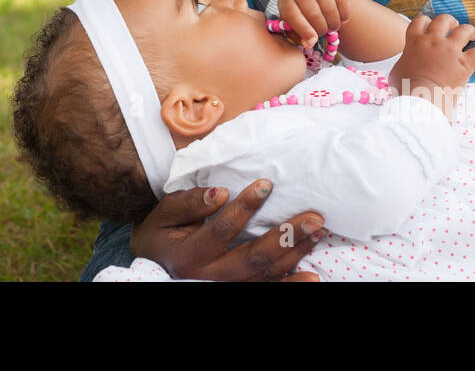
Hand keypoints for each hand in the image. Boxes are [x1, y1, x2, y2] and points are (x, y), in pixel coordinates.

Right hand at [129, 179, 323, 280]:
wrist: (156, 262)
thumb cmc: (163, 232)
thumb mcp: (165, 213)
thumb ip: (190, 203)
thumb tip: (220, 192)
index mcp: (189, 255)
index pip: (222, 230)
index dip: (245, 207)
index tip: (267, 184)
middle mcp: (209, 277)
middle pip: (252, 258)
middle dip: (285, 237)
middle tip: (312, 217)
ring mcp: (226, 287)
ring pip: (265, 275)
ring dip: (295, 254)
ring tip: (317, 232)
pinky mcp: (238, 290)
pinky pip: (267, 289)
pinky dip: (291, 284)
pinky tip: (312, 276)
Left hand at [278, 0, 352, 50]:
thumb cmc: (302, 15)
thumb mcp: (296, 26)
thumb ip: (301, 37)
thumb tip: (309, 44)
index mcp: (286, 0)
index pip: (293, 16)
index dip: (304, 30)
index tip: (313, 41)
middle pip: (313, 13)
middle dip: (321, 28)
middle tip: (324, 32)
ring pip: (329, 9)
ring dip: (334, 23)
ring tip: (333, 26)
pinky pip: (342, 1)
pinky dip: (344, 14)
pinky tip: (341, 18)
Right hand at [388, 14, 474, 119]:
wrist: (419, 97)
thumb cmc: (404, 88)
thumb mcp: (396, 72)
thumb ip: (403, 64)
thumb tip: (404, 67)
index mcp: (415, 42)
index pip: (420, 21)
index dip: (427, 21)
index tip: (430, 26)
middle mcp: (433, 41)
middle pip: (443, 20)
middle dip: (450, 21)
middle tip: (453, 26)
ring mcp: (449, 51)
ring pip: (464, 30)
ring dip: (469, 30)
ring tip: (473, 34)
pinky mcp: (464, 64)